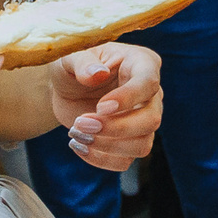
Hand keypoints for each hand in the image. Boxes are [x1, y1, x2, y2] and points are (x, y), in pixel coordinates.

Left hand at [49, 43, 162, 171]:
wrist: (67, 88)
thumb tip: (98, 73)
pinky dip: (100, 158)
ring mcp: (143, 120)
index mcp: (142, 64)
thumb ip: (83, 62)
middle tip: (81, 123)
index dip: (127, 98)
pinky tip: (79, 145)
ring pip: (142, 145)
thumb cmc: (73, 65)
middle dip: (116, 128)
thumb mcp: (71, 56)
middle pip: (151, 120)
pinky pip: (125, 160)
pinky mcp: (130, 141)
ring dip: (107, 146)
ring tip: (77, 134)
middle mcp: (150, 94)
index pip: (148, 83)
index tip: (100, 107)